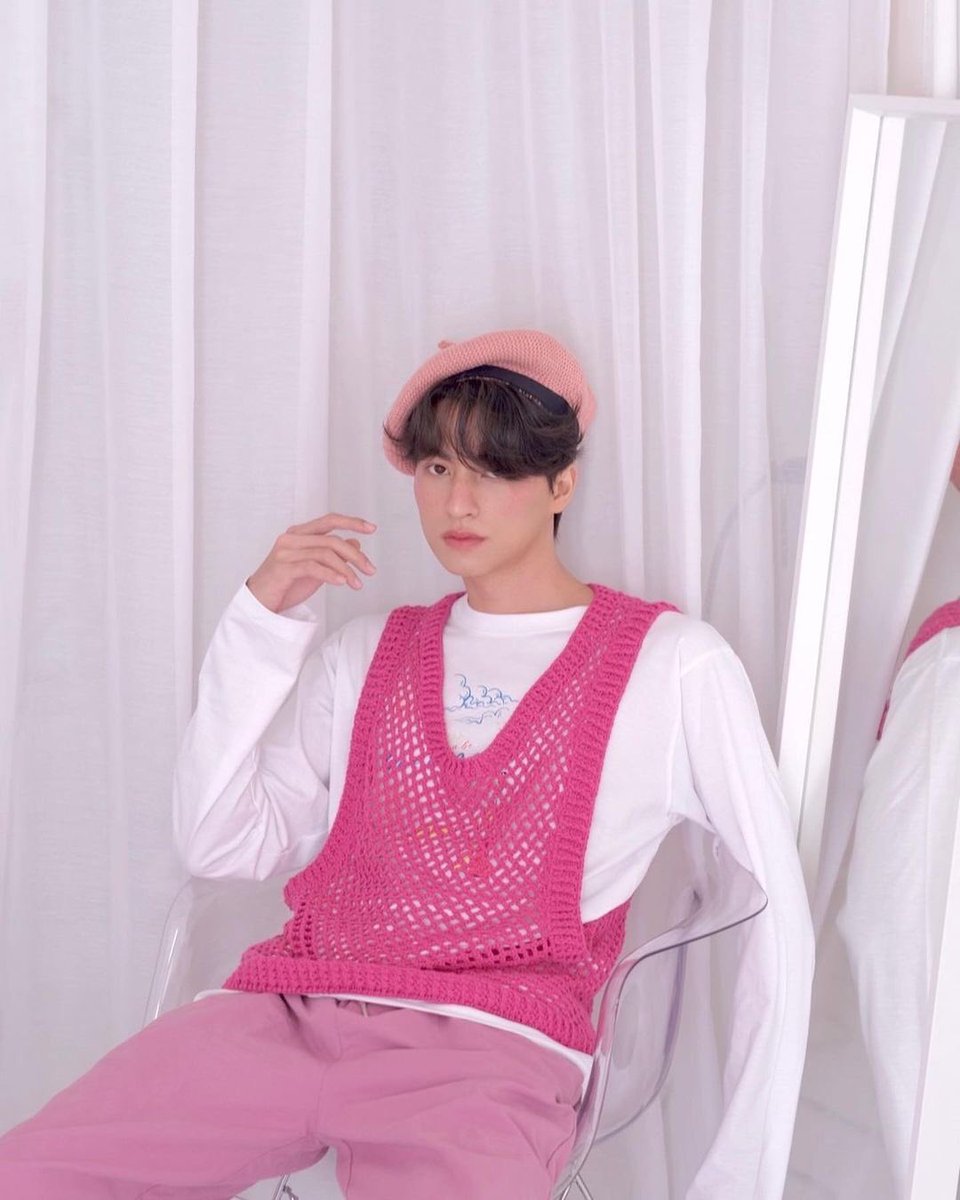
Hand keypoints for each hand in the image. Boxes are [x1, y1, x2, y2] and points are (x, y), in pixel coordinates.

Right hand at [245, 513, 376, 612]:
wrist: (260, 603)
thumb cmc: (286, 585)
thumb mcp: (315, 568)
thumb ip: (332, 554)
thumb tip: (355, 543)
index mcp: (300, 534)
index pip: (329, 520)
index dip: (352, 522)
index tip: (372, 528)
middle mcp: (292, 538)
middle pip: (332, 540)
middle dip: (356, 556)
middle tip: (370, 570)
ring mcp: (286, 552)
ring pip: (325, 554)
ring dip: (347, 570)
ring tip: (357, 584)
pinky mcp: (283, 568)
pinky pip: (312, 567)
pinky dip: (331, 574)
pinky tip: (343, 582)